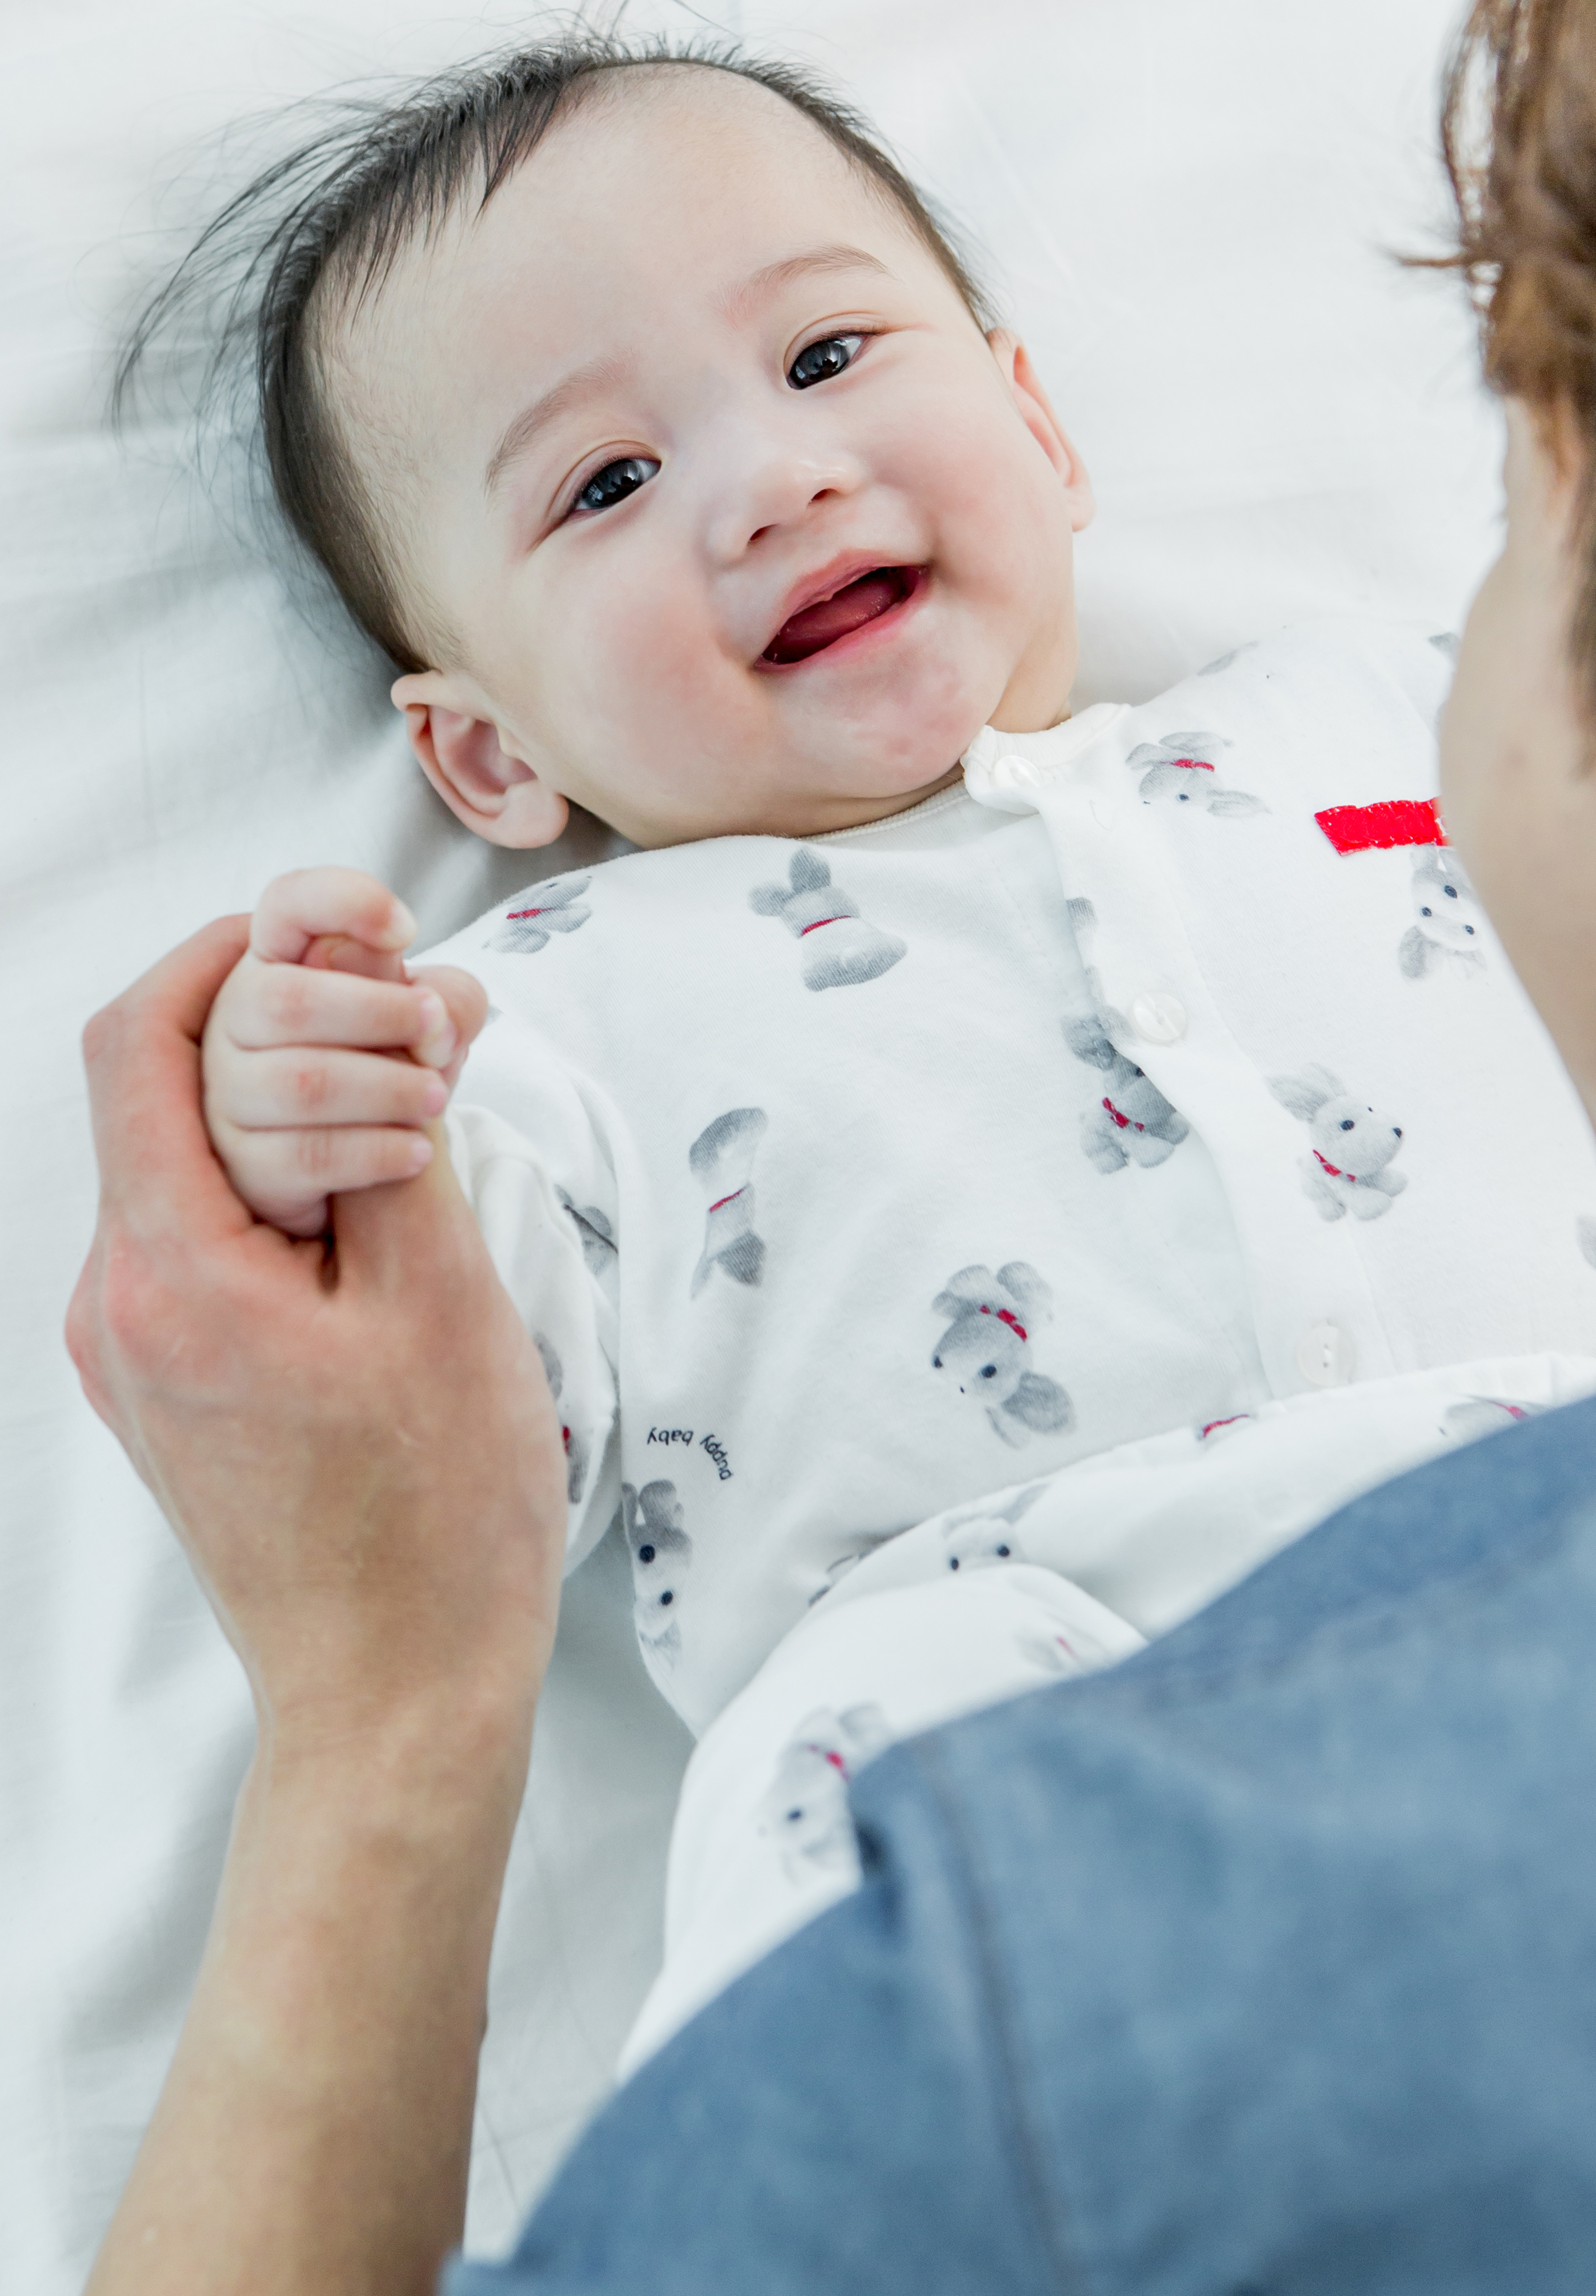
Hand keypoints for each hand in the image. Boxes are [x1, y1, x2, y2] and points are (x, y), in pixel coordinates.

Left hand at [72, 913, 562, 1757]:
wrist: (397, 1698)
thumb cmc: (436, 1516)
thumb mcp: (444, 1296)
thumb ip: (399, 1124)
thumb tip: (385, 985)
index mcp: (170, 1277)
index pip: (140, 1040)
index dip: (228, 951)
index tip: (333, 929)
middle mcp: (120, 1308)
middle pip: (161, 1090)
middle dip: (282, 1021)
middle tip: (412, 1012)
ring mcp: (135, 1354)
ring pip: (191, 1160)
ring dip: (294, 1102)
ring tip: (424, 1106)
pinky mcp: (172, 1385)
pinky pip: (208, 1234)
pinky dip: (287, 1182)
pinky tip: (387, 1198)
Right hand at [202, 867, 488, 1238]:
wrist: (360, 1156)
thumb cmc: (389, 1060)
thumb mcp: (430, 1019)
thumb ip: (446, 997)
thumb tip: (429, 1009)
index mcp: (279, 960)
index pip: (288, 904)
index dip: (343, 901)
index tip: (408, 929)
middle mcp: (236, 1018)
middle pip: (289, 1001)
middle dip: (380, 1014)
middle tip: (438, 1032)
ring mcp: (228, 1092)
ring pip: (303, 1083)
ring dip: (387, 1088)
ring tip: (436, 1098)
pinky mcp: (242, 1164)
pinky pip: (307, 1154)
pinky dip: (376, 1151)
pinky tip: (416, 1150)